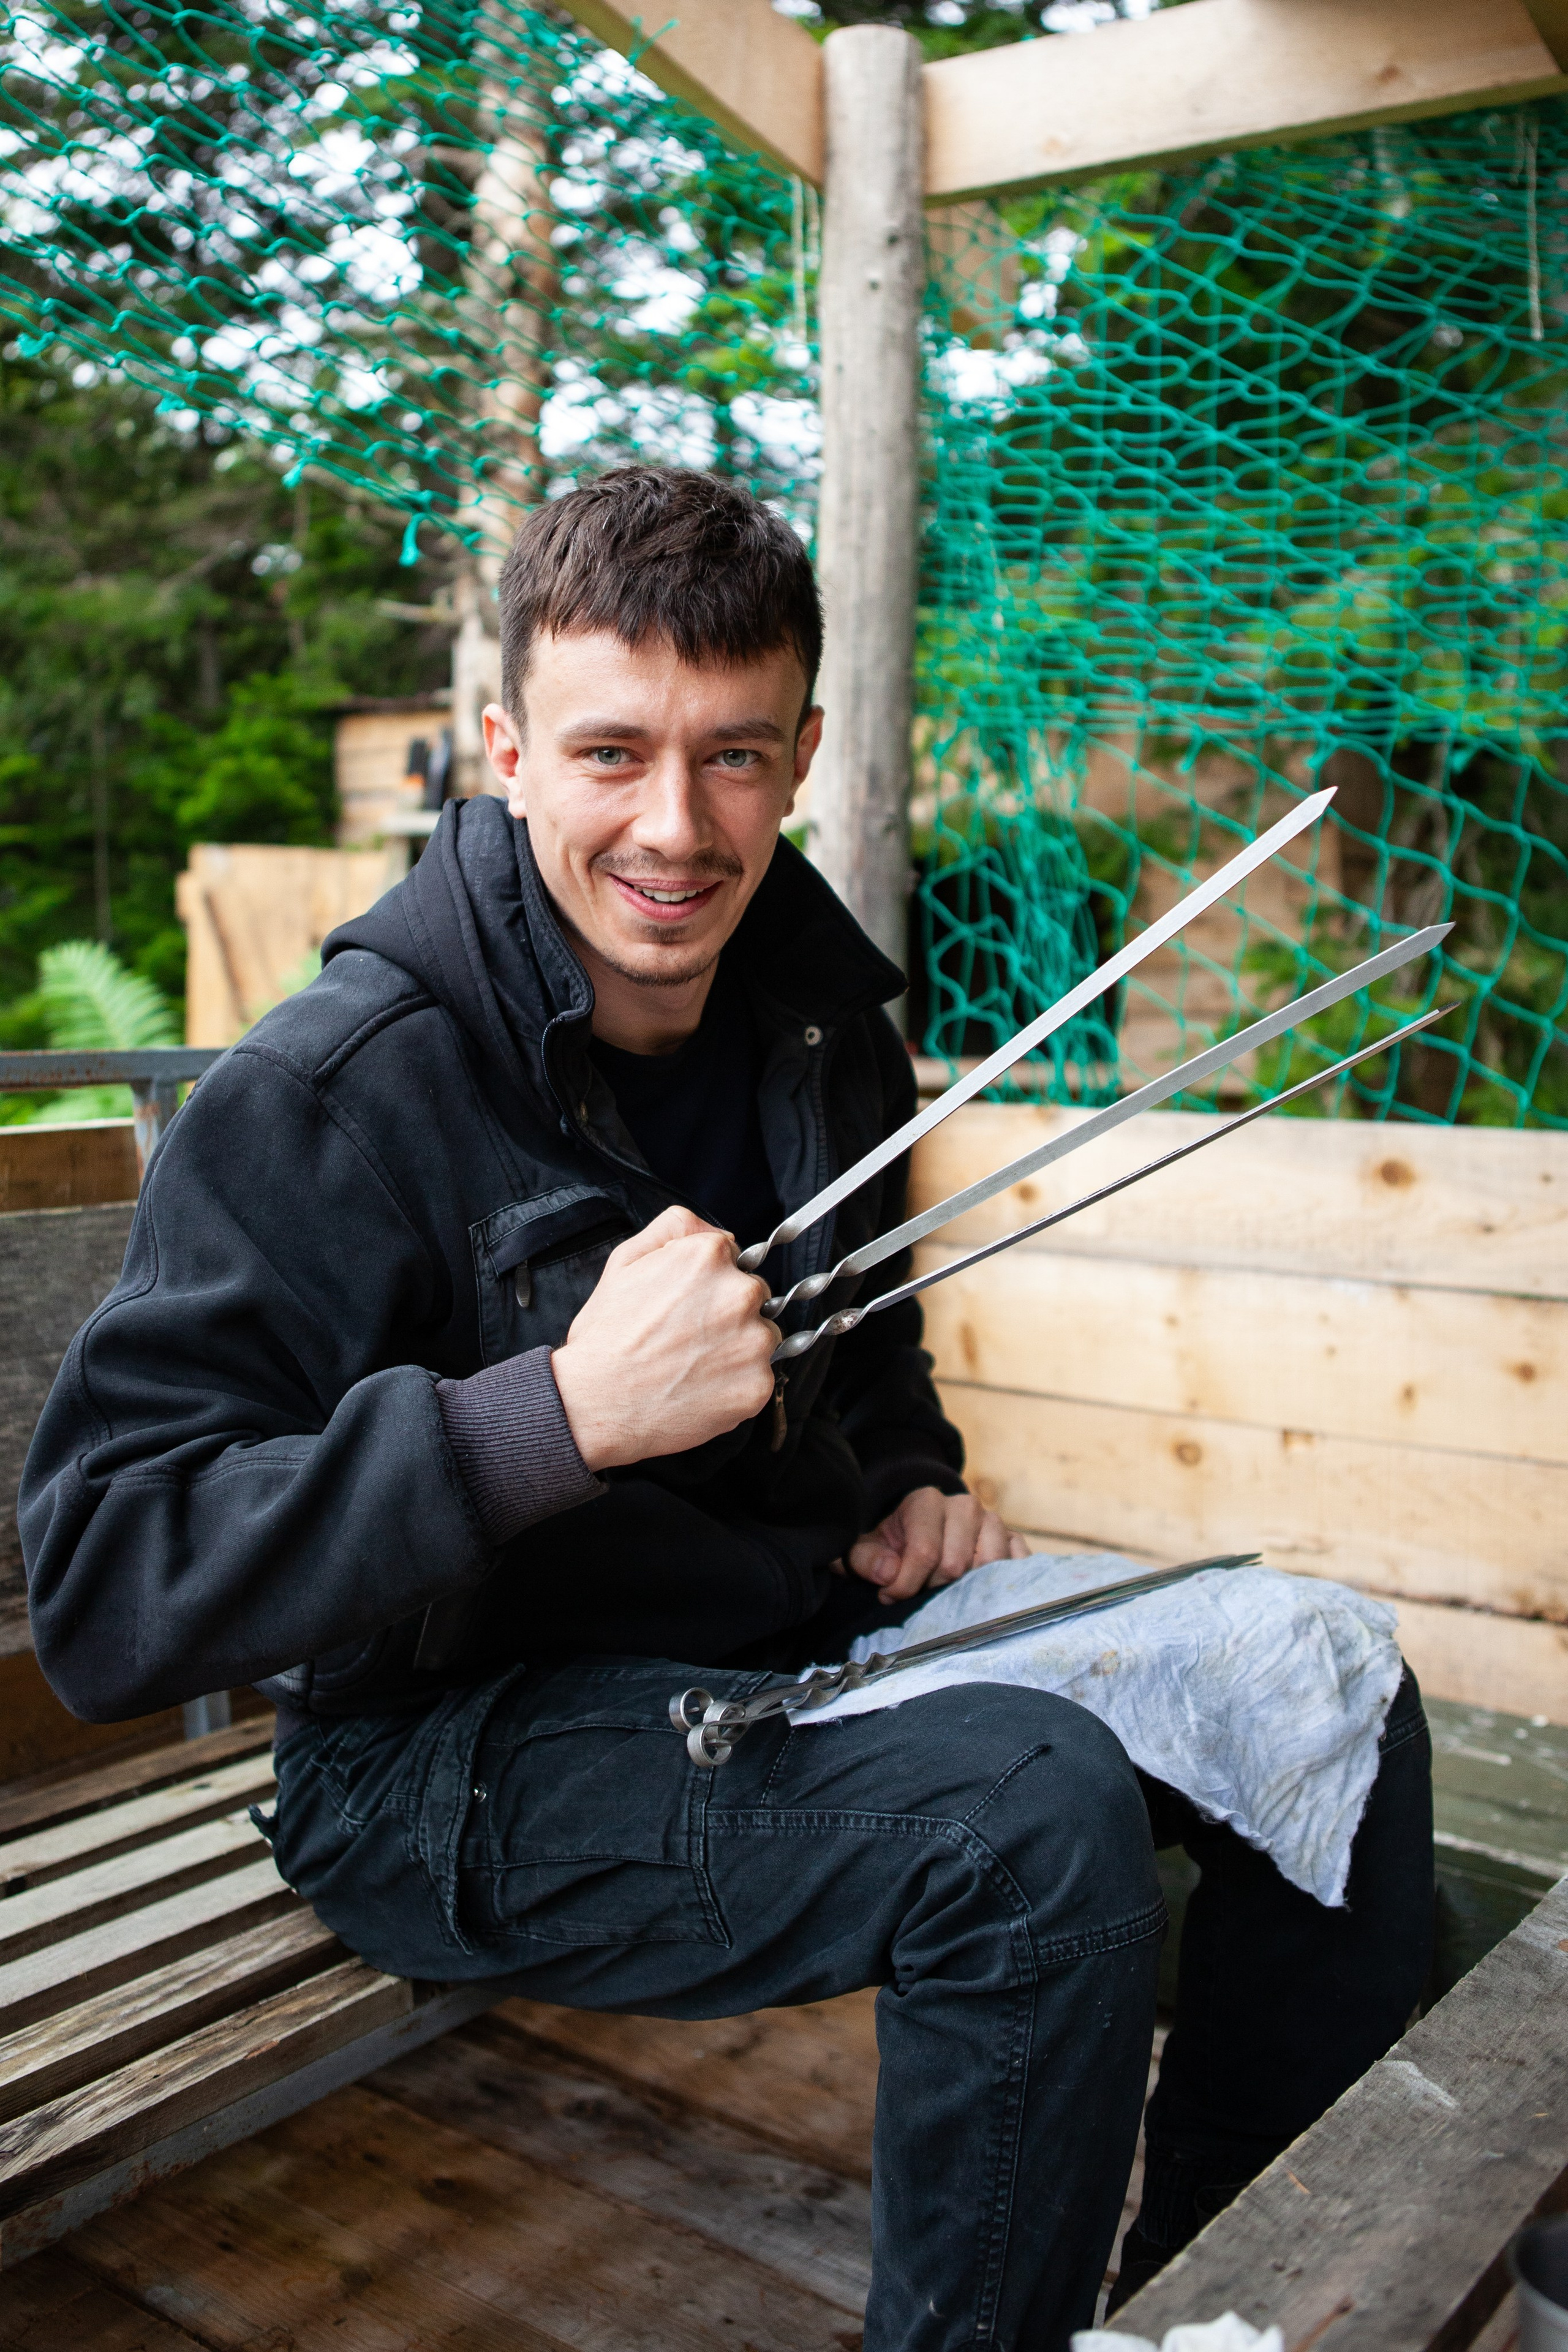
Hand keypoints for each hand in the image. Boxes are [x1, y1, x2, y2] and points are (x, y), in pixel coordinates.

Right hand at [551, 1206, 778, 1471]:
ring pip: (761, 1338)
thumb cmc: (607, 1335)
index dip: (709, 1284)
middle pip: (754, 1298)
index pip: (734, 1261)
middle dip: (728, 1314)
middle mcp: (740, 1293)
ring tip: (693, 1366)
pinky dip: (736, 1386)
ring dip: (738, 1349)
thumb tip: (723, 1234)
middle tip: (688, 1338)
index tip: (687, 1306)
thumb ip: (676, 1228)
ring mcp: (753, 1341)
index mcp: (710, 1256)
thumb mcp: (625, 1260)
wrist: (596, 1402)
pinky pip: (759, 1379)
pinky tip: (700, 1389)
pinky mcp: (758, 1385)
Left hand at [845, 1485, 1030, 1605]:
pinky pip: (1015, 1568)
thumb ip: (866, 1559)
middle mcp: (965, 1505)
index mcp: (927, 1501)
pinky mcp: (1014, 1540)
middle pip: (956, 1565)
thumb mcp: (865, 1551)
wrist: (920, 1537)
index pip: (925, 1552)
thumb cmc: (892, 1548)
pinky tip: (976, 1592)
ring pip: (988, 1568)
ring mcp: (994, 1522)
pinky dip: (998, 1586)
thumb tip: (888, 1573)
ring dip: (965, 1590)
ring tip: (945, 1590)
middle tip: (919, 1592)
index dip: (905, 1585)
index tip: (890, 1596)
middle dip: (932, 1589)